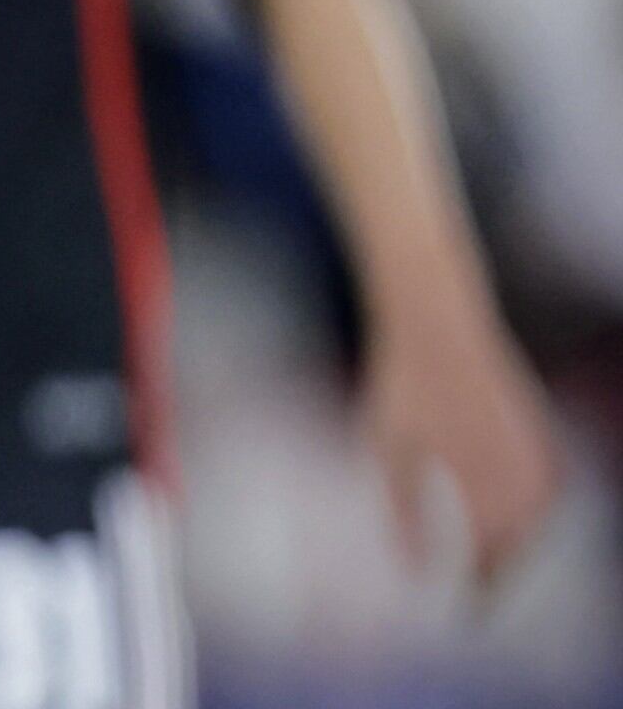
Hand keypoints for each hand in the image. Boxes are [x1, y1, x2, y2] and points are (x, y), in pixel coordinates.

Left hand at [362, 306, 564, 596]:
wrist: (438, 322)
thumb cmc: (402, 386)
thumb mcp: (387, 451)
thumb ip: (399, 512)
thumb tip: (412, 569)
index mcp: (481, 488)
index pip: (490, 563)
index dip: (480, 593)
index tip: (467, 613)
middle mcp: (519, 478)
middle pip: (519, 548)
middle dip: (501, 575)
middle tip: (480, 597)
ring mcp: (536, 453)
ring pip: (540, 521)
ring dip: (520, 545)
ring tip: (496, 564)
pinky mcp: (541, 432)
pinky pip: (549, 488)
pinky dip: (535, 511)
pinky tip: (517, 518)